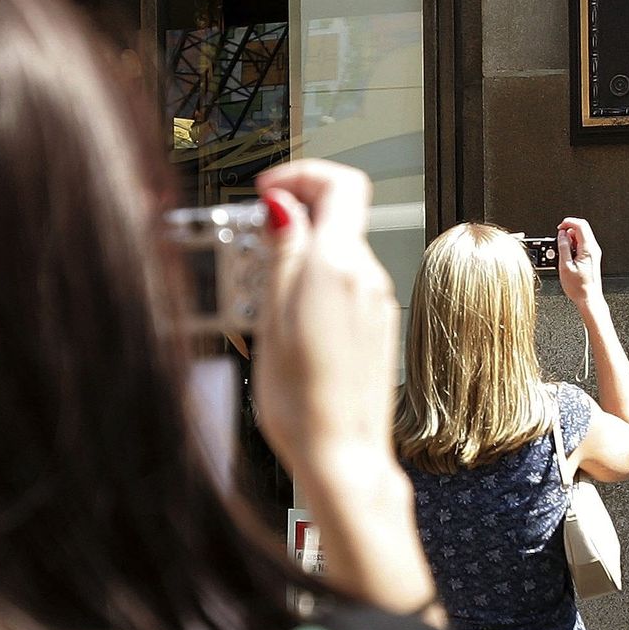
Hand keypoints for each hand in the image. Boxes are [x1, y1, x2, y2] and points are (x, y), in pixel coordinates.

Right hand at [251, 160, 400, 477]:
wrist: (341, 454)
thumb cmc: (303, 401)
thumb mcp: (273, 316)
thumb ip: (283, 252)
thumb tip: (282, 204)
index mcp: (340, 265)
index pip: (341, 183)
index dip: (302, 175)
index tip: (268, 191)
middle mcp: (368, 277)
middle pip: (338, 216)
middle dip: (293, 218)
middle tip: (251, 245)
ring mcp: (377, 302)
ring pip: (339, 253)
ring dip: (301, 255)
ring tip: (261, 290)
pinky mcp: (376, 326)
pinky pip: (345, 285)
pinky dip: (315, 285)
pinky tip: (287, 318)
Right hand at [555, 217, 602, 305]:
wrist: (588, 298)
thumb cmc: (579, 287)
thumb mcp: (565, 266)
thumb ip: (563, 247)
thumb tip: (561, 235)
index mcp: (588, 249)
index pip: (580, 225)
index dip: (568, 222)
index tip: (559, 227)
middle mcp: (593, 249)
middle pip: (582, 228)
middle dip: (568, 231)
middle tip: (559, 240)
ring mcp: (593, 253)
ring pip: (581, 236)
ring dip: (570, 239)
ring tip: (563, 252)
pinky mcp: (591, 257)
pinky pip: (582, 244)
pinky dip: (573, 246)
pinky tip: (568, 255)